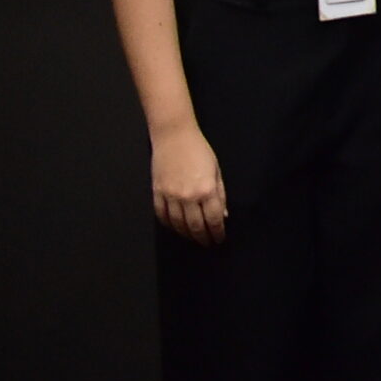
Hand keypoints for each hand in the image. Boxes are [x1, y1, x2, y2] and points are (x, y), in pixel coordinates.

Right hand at [151, 124, 226, 245]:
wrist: (174, 136)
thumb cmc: (199, 150)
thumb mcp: (217, 170)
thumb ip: (220, 194)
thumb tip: (223, 215)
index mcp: (207, 190)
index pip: (214, 219)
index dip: (218, 232)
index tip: (219, 239)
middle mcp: (189, 196)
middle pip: (196, 226)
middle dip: (203, 238)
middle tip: (207, 243)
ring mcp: (171, 196)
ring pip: (178, 225)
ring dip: (187, 234)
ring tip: (193, 238)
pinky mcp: (157, 193)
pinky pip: (162, 216)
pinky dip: (169, 225)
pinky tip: (175, 227)